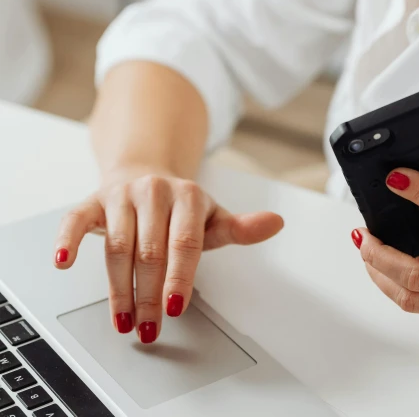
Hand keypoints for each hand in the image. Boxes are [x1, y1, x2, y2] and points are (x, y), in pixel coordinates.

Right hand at [54, 165, 283, 342]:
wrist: (145, 172)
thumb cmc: (180, 207)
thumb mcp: (212, 217)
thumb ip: (241, 228)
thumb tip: (275, 223)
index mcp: (187, 195)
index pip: (184, 241)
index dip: (180, 276)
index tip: (175, 307)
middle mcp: (154, 191)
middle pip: (149, 250)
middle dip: (149, 294)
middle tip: (149, 327)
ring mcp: (122, 195)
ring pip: (116, 245)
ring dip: (118, 288)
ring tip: (123, 320)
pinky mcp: (93, 201)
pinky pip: (76, 220)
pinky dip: (68, 240)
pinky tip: (64, 261)